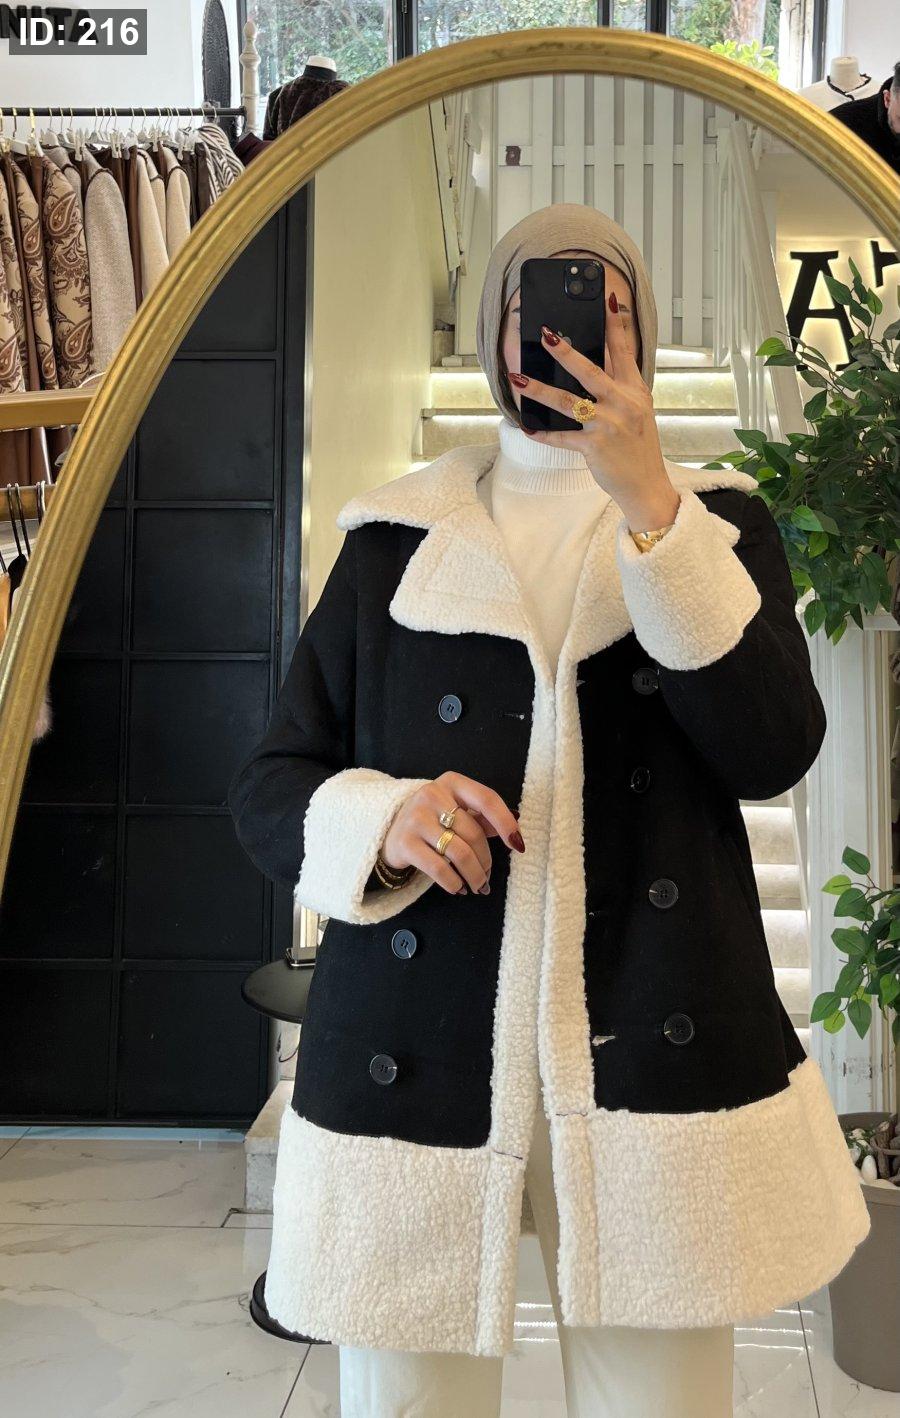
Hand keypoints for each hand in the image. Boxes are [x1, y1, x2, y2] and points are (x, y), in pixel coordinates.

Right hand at [380, 771, 524, 895]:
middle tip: (487, 876)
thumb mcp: (457, 809)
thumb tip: (515, 822)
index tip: (518, 845)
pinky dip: (454, 883)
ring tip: (477, 885)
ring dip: (474, 876)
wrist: (390, 831)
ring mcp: (416, 818)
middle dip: (486, 861)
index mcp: (452, 783)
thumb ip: (483, 816)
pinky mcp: (405, 843)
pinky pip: (440, 869)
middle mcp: (432, 795)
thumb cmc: (433, 820)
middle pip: (474, 834)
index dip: (506, 823)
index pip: (487, 799)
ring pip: (460, 853)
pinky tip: (458, 888)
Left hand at [507, 293, 680, 531]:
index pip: (624, 351)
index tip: (606, 300)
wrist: (646, 484)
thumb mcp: (638, 410)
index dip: (615, 325)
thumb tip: (596, 361)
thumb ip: (620, 385)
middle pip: (591, 371)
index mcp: (635, 391)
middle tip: (546, 335)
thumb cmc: (638, 447)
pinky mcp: (595, 447)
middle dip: (567, 352)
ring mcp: (608, 425)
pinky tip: (527, 427)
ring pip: (568, 402)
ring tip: (518, 379)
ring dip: (540, 390)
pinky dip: (543, 434)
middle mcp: (623, 404)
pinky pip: (562, 438)